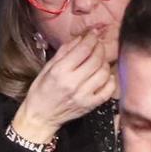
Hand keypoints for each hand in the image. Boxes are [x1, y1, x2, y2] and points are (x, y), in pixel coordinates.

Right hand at [13, 29, 116, 144]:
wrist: (40, 117)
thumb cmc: (41, 91)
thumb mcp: (48, 68)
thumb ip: (65, 51)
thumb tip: (81, 38)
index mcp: (60, 72)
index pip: (83, 50)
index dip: (91, 39)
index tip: (93, 34)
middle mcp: (73, 83)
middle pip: (96, 59)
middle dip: (100, 48)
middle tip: (98, 45)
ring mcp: (83, 95)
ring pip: (104, 73)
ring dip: (104, 63)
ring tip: (99, 61)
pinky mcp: (90, 105)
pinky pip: (108, 90)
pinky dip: (110, 80)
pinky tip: (105, 76)